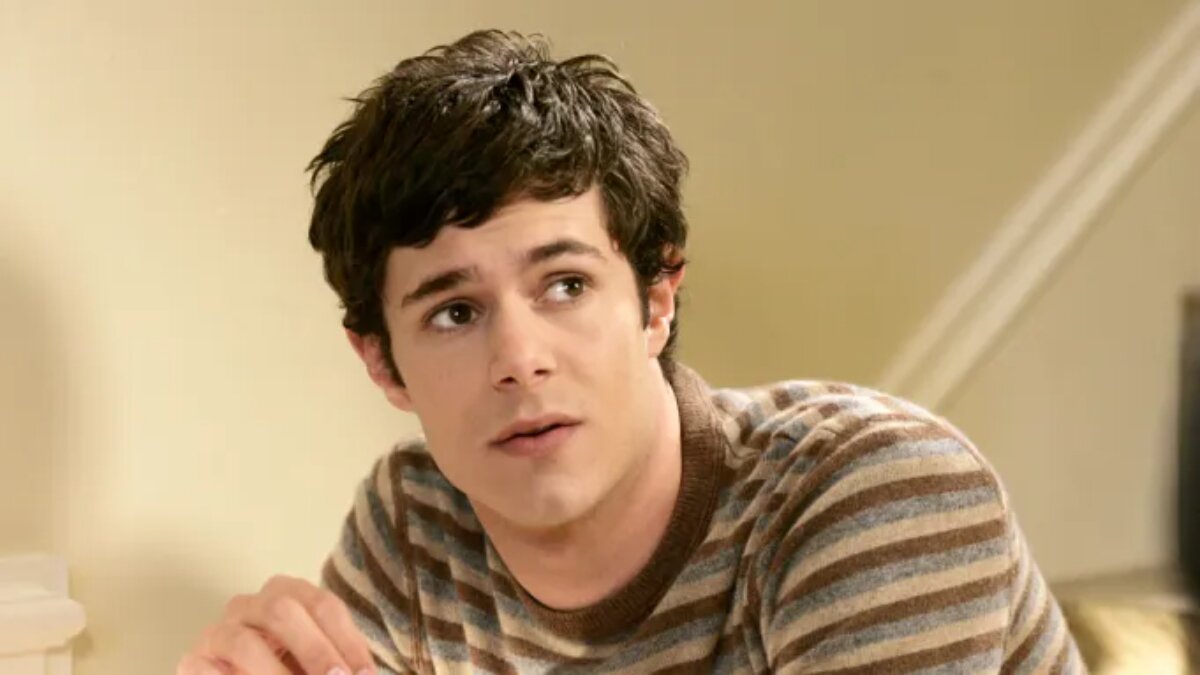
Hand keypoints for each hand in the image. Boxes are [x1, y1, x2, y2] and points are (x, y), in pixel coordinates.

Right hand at [176, 575, 375, 674]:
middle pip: (282, 611)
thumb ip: (338, 665)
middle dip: (314, 650)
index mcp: (288, 594)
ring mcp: (218, 632)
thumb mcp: (319, 662)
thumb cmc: (293, 669)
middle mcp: (250, 605)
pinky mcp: (193, 662)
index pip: (324, 606)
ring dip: (274, 674)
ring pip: (244, 643)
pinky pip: (206, 670)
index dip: (348, 643)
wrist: (253, 674)